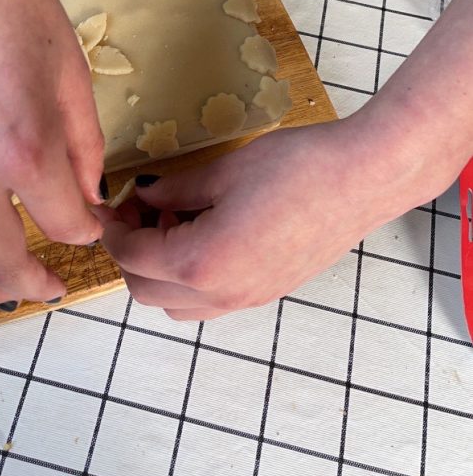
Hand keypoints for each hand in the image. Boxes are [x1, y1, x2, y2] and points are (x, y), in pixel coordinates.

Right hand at [0, 0, 103, 305]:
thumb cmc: (13, 8)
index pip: (65, 225)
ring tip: (1, 285)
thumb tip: (87, 196)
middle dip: (33, 284)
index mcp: (25, 149)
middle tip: (50, 288)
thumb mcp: (70, 73)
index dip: (86, 233)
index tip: (91, 227)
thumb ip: (84, 146)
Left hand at [101, 114, 431, 320]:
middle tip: (137, 210)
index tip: (112, 202)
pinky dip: (190, 278)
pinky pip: (210, 301)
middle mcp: (223, 293)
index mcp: (202, 262)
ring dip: (160, 271)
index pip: (132, 257)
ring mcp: (249, 299)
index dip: (113, 229)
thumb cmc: (298, 169)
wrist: (363, 179)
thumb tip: (142, 194)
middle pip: (146, 293)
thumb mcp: (223, 171)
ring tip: (174, 219)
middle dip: (130, 253)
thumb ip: (173, 189)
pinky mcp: (269, 292)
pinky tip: (207, 230)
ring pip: (177, 306)